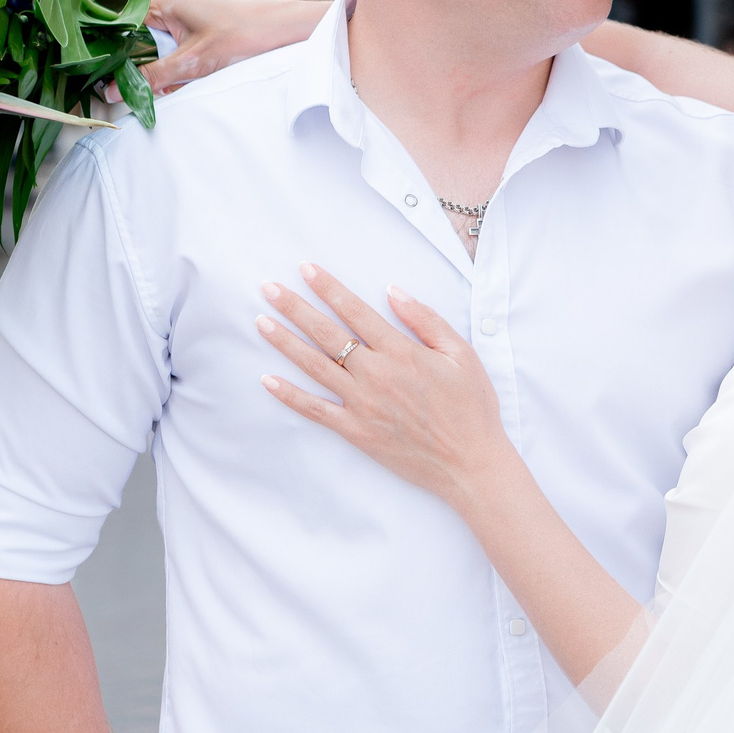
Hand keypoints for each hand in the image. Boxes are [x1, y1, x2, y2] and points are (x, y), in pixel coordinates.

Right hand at [129, 0, 326, 98]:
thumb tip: (113, 92)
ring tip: (186, 79)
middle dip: (148, 67)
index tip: (114, 83)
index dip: (117, 57)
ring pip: (160, 45)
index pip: (122, 30)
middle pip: (140, 39)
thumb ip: (152, 77)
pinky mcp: (199, 19)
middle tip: (160, 86)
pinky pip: (178, 44)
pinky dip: (183, 62)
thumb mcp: (193, 63)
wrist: (285, 28)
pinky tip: (197, 72)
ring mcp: (185, 8)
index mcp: (161, 1)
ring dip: (168, 68)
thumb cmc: (242, 36)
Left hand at [256, 264, 510, 508]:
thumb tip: (394, 292)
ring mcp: (362, 403)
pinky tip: (267, 380)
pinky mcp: (356, 431)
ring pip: (314, 366)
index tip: (305, 269)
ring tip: (261, 322)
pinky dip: (290, 396)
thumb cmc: (472, 408)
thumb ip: (427, 320)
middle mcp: (376, 374)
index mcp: (402, 351)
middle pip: (326, 333)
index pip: (355, 311)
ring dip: (285, 342)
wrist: (471, 463)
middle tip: (268, 288)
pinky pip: (315, 410)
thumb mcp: (462, 354)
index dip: (328, 287)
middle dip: (295, 307)